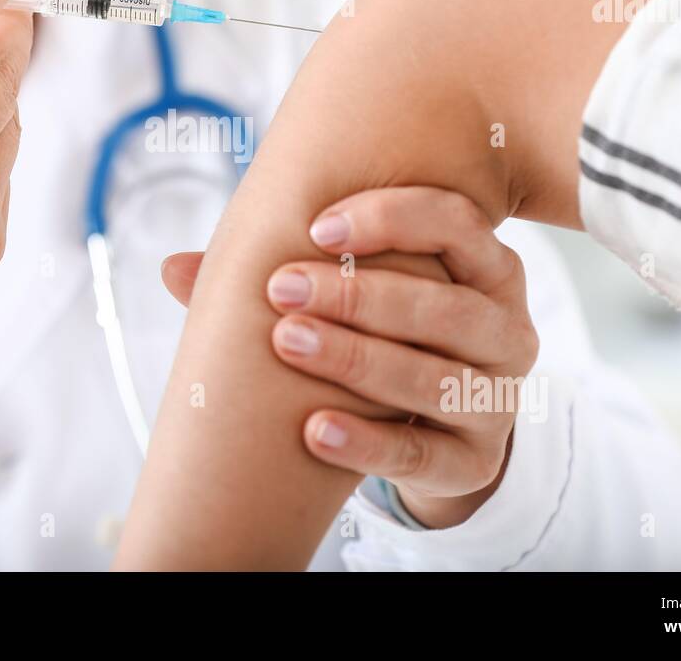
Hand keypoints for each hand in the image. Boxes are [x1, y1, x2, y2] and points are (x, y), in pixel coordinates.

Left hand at [160, 186, 537, 528]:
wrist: (434, 427)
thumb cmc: (388, 335)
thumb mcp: (357, 294)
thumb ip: (282, 268)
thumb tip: (173, 267)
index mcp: (487, 268)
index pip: (458, 223)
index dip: (393, 219)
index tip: (318, 225)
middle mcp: (507, 330)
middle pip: (444, 307)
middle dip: (358, 295)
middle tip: (280, 287)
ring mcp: (496, 399)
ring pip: (433, 380)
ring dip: (356, 359)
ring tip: (287, 342)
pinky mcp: (474, 461)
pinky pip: (421, 454)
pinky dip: (365, 444)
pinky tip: (312, 429)